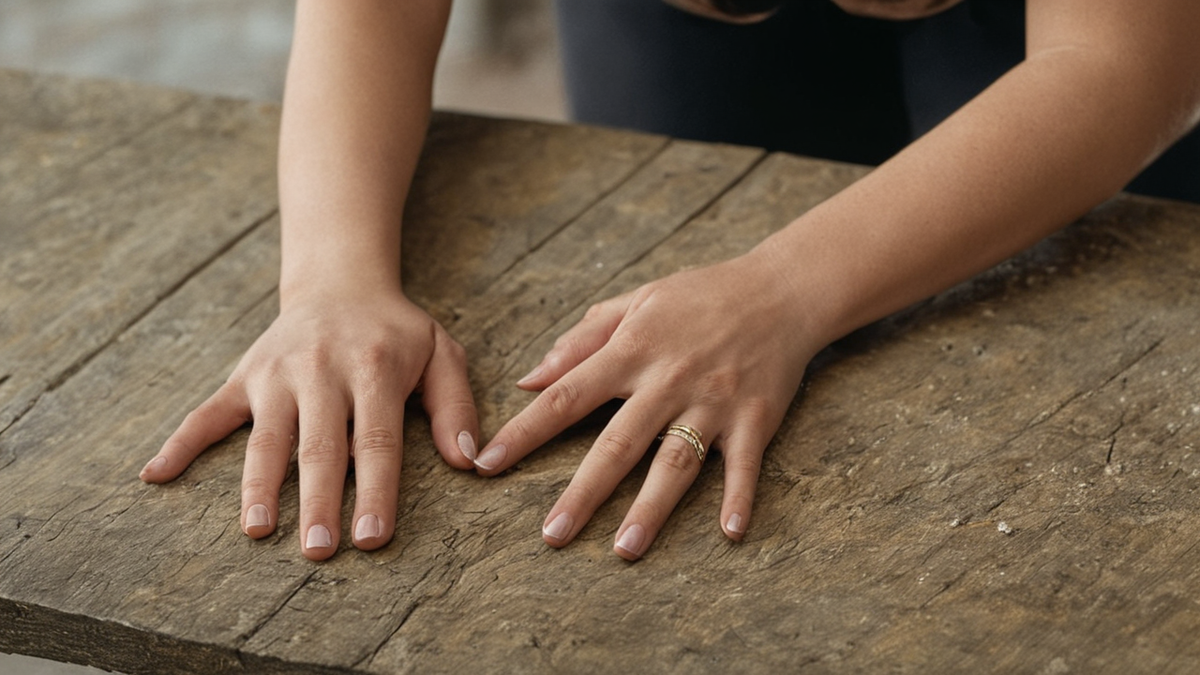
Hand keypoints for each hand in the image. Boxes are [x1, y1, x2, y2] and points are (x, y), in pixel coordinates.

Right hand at [139, 285, 477, 560]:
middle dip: (318, 500)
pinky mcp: (244, 377)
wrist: (339, 282)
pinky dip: (179, 442)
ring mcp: (277, 374)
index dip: (376, 490)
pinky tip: (154, 475)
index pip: (377, 439)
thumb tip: (468, 461)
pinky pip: (207, 412)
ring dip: (257, 485)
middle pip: (320, 445)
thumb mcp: (442, 354)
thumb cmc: (397, 332)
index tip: (372, 537)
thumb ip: (456, 406)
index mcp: (375, 367)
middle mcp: (321, 370)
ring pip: (266, 437)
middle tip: (319, 549)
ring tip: (257, 531)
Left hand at [473, 248, 818, 559]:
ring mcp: (714, 402)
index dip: (524, 433)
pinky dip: (739, 497)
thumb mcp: (635, 301)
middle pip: (618, 444)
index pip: (566, 397)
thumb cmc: (699, 296)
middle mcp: (669, 380)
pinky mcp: (756, 417)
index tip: (487, 465)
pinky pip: (745, 464)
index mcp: (633, 349)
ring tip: (624, 549)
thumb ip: (580, 340)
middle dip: (583, 492)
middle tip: (551, 534)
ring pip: (676, 462)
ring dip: (651, 508)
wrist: (781, 290)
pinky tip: (731, 533)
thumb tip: (528, 379)